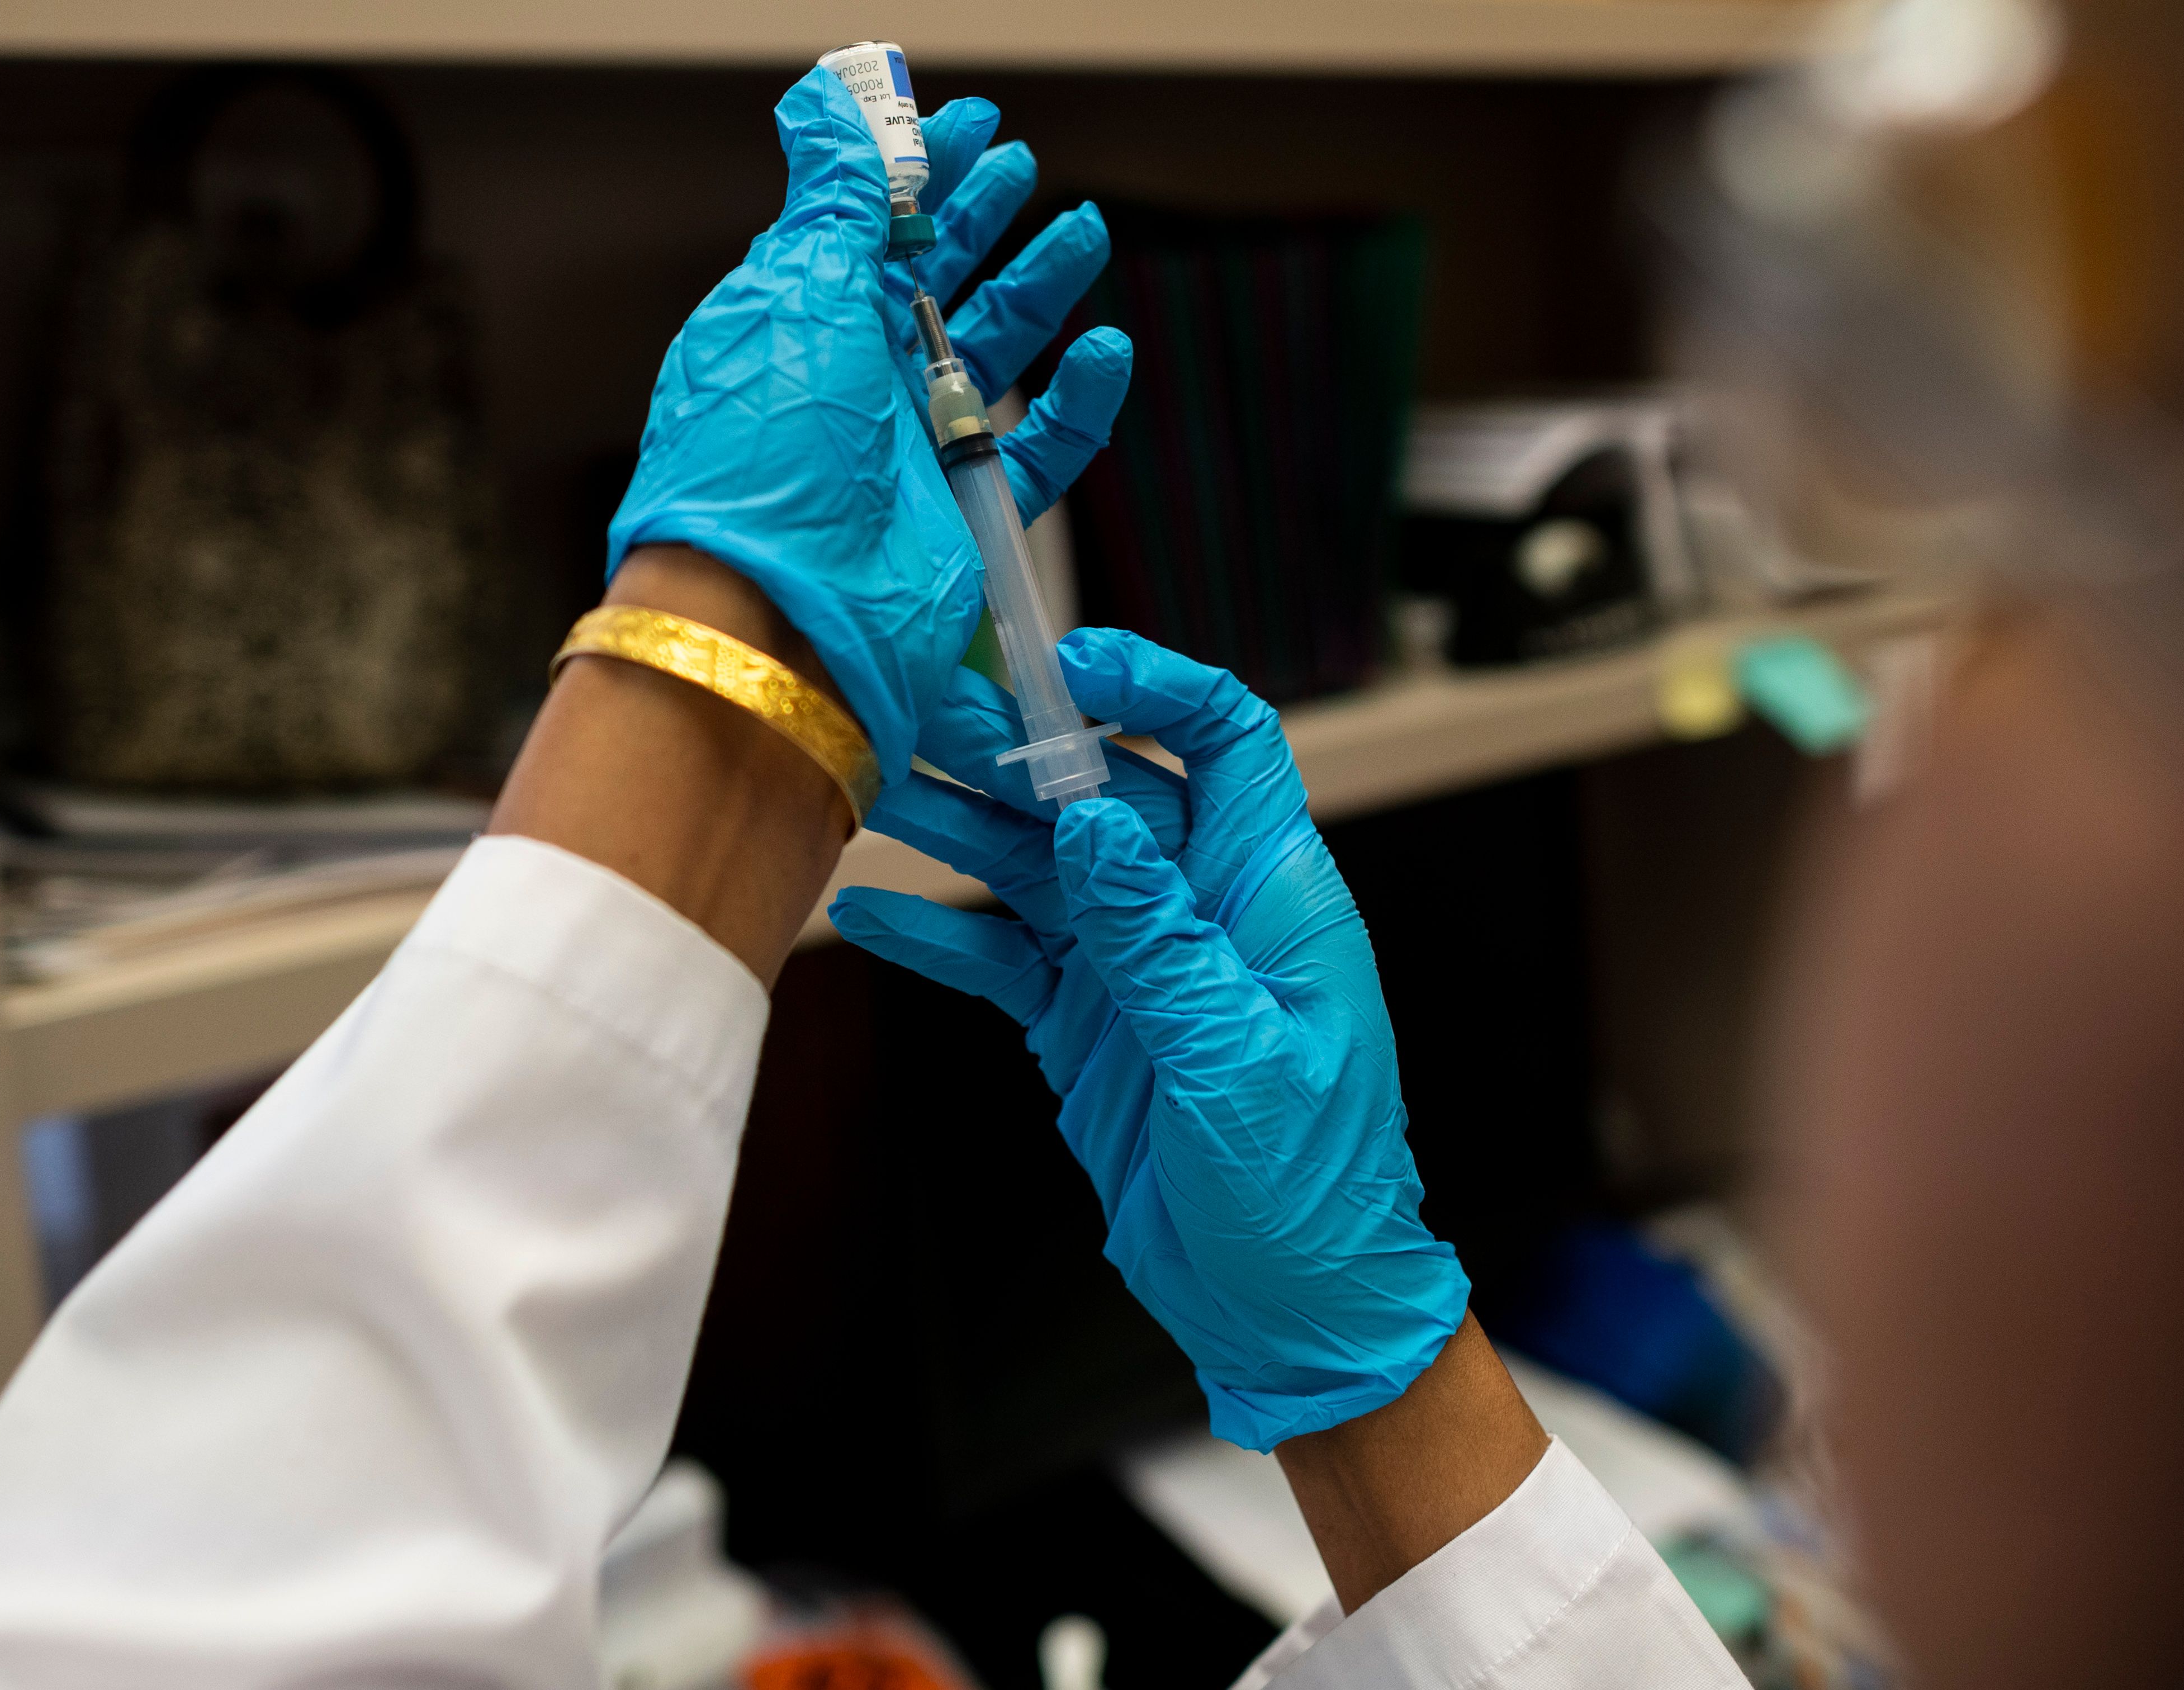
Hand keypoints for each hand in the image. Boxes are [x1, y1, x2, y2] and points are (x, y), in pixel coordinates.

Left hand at [607, 67, 1132, 801]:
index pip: (869, 226)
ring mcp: (912, 448)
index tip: (977, 123)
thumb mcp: (793, 292)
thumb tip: (829, 102)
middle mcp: (854, 382)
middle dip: (983, 218)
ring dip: (1043, 290)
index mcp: (801, 321)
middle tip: (1028, 170)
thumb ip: (832, 198)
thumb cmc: (767, 452)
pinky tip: (1109, 354)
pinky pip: (1039, 448)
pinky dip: (1081, 403)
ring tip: (1087, 231)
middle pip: (934, 281)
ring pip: (994, 352)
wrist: (781, 614)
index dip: (923, 171)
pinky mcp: (966, 512)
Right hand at [830, 631, 1470, 1449]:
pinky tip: (874, 909)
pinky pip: (1007, 958)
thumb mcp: (1240, 1061)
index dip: (1157, 687)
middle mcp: (1202, 914)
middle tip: (917, 712)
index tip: (1069, 664)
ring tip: (871, 785)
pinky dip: (944, 933)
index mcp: (1271, 897)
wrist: (1294, 1311)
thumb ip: (1161, 942)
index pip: (1227, 743)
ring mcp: (1138, 969)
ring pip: (1042, 869)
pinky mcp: (1089, 1028)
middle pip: (1104, 796)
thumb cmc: (1312, 1193)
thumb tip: (1093, 826)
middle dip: (1017, 751)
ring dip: (962, 828)